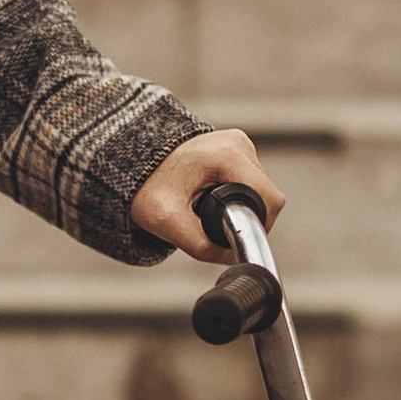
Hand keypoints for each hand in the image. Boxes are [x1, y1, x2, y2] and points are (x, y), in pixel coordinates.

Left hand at [131, 130, 285, 260]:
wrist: (130, 162)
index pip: (270, 199)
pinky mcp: (232, 146)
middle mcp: (237, 143)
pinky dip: (233, 192)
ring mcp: (236, 142)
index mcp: (227, 155)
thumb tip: (231, 257)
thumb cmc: (144, 186)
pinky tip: (210, 195)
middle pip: (266, 194)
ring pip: (257, 187)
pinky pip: (247, 178)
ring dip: (239, 204)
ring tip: (206, 206)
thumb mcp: (167, 222)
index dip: (259, 225)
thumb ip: (202, 246)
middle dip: (246, 216)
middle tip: (214, 223)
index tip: (235, 235)